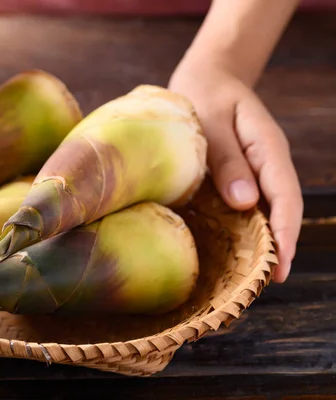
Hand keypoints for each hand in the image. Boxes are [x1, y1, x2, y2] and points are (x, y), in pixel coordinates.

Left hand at [169, 62, 302, 282]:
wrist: (206, 76)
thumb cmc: (204, 94)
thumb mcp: (210, 121)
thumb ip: (226, 159)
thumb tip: (246, 203)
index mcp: (267, 148)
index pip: (285, 197)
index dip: (284, 233)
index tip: (279, 267)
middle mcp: (267, 162)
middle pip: (281, 210)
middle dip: (277, 247)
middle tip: (263, 285)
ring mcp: (255, 169)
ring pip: (266, 210)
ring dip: (262, 241)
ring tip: (248, 277)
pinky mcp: (239, 173)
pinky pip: (247, 204)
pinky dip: (244, 227)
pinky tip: (232, 247)